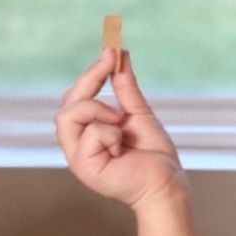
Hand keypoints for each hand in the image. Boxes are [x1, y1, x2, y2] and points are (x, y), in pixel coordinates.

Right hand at [55, 48, 187, 209]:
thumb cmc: (155, 156)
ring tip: (120, 123)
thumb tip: (119, 53)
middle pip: (66, 103)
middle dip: (89, 84)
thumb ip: (125, 87)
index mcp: (87, 133)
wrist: (168, 183)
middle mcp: (77, 145)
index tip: (110, 52)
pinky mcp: (84, 168)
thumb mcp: (138, 113)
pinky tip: (122, 147)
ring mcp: (78, 158)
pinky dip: (110, 133)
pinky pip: (90, 133)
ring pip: (67, 115)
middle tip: (112, 73)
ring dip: (98, 111)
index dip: (90, 74)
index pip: (75, 98)